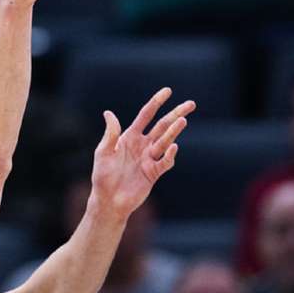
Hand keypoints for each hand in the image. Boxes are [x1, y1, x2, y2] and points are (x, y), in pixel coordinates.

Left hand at [90, 88, 195, 218]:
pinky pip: (165, 162)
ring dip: (174, 131)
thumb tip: (109, 113)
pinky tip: (173, 147)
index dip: (157, 102)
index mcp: (130, 137)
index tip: (168, 91)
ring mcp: (150, 158)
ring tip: (183, 120)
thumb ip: (111, 134)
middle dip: (176, 113)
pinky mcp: (154, 173)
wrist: (108, 201)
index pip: (147, 115)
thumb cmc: (102, 177)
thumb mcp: (103, 153)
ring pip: (166, 141)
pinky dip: (170, 155)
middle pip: (162, 125)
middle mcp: (143, 145)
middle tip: (191, 104)